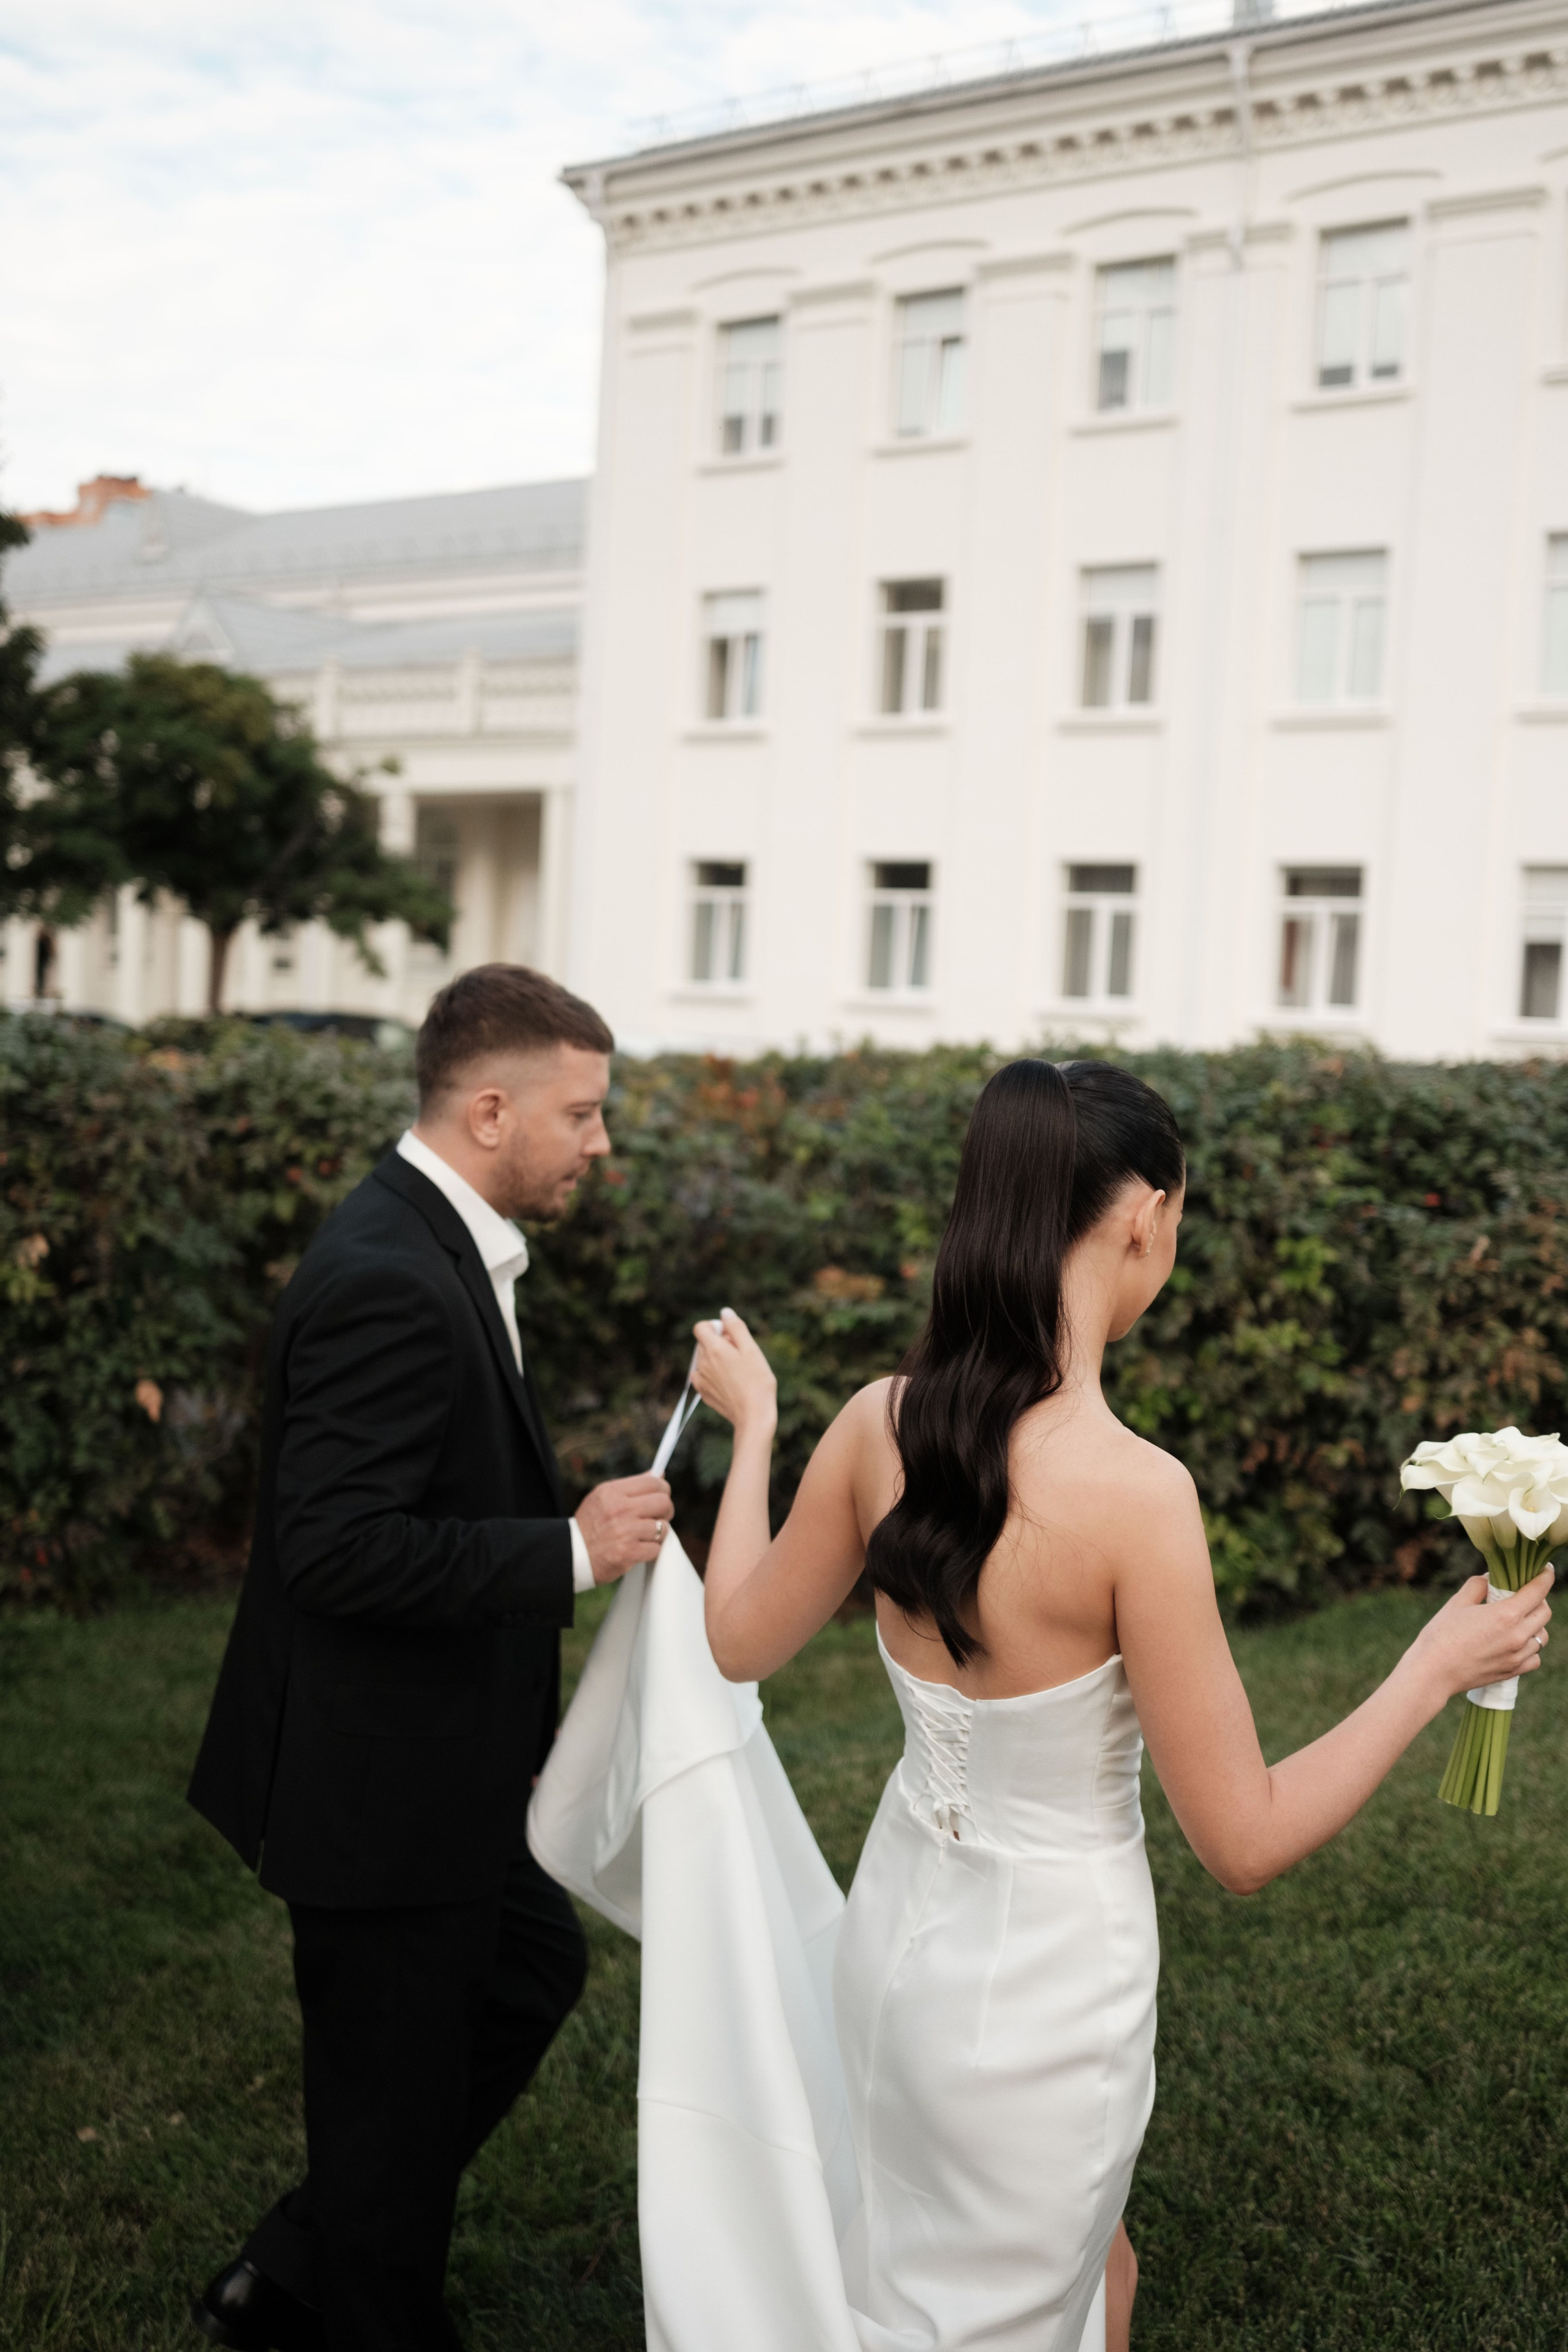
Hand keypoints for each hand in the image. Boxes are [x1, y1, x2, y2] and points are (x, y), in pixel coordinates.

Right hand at [575, 1473, 673, 1584]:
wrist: (571, 1555)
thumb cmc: (590, 1525)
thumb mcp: (602, 1497)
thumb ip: (631, 1486)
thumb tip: (659, 1474)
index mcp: (612, 1492)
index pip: (653, 1482)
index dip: (663, 1489)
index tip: (661, 1496)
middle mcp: (620, 1509)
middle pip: (664, 1503)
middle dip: (665, 1511)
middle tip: (658, 1517)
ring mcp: (626, 1531)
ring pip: (663, 1527)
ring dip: (657, 1533)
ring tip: (644, 1535)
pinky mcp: (629, 1553)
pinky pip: (656, 1548)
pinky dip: (650, 1550)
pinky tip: (638, 1548)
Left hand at [691, 1308, 776, 1437]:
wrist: (753, 1416)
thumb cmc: (757, 1381)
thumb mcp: (751, 1349)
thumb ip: (736, 1327)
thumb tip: (724, 1312)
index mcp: (714, 1349)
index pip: (700, 1328)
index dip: (713, 1326)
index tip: (729, 1334)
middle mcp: (703, 1363)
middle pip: (704, 1343)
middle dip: (719, 1343)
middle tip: (741, 1354)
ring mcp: (701, 1380)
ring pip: (704, 1360)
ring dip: (717, 1359)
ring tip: (738, 1370)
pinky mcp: (704, 1394)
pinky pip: (704, 1376)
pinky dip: (713, 1374)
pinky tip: (730, 1382)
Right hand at [1407, 1565, 1552, 1700]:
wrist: (1433, 1672)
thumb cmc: (1441, 1635)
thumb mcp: (1457, 1602)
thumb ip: (1478, 1586)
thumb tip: (1490, 1579)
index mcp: (1506, 1615)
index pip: (1538, 1591)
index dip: (1545, 1577)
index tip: (1545, 1570)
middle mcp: (1517, 1636)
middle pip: (1545, 1613)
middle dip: (1539, 1599)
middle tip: (1525, 1595)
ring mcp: (1517, 1656)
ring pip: (1542, 1636)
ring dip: (1535, 1624)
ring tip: (1519, 1620)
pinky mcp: (1512, 1671)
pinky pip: (1535, 1658)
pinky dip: (1530, 1648)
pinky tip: (1515, 1643)